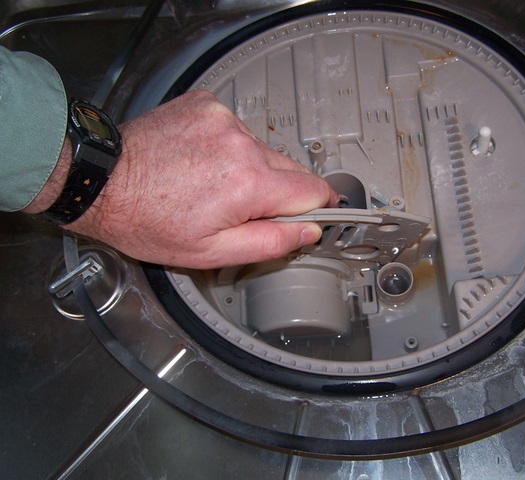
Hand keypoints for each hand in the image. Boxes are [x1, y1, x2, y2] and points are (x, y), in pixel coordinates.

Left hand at [62, 91, 337, 267]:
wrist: (101, 181)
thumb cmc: (146, 220)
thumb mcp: (212, 251)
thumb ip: (270, 241)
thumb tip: (309, 231)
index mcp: (248, 183)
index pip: (314, 190)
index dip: (319, 206)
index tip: (319, 213)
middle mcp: (241, 142)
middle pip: (291, 168)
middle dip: (277, 192)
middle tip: (244, 208)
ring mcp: (223, 118)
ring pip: (263, 149)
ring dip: (250, 168)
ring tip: (213, 184)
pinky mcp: (206, 104)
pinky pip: (237, 129)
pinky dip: (228, 146)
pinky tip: (202, 162)